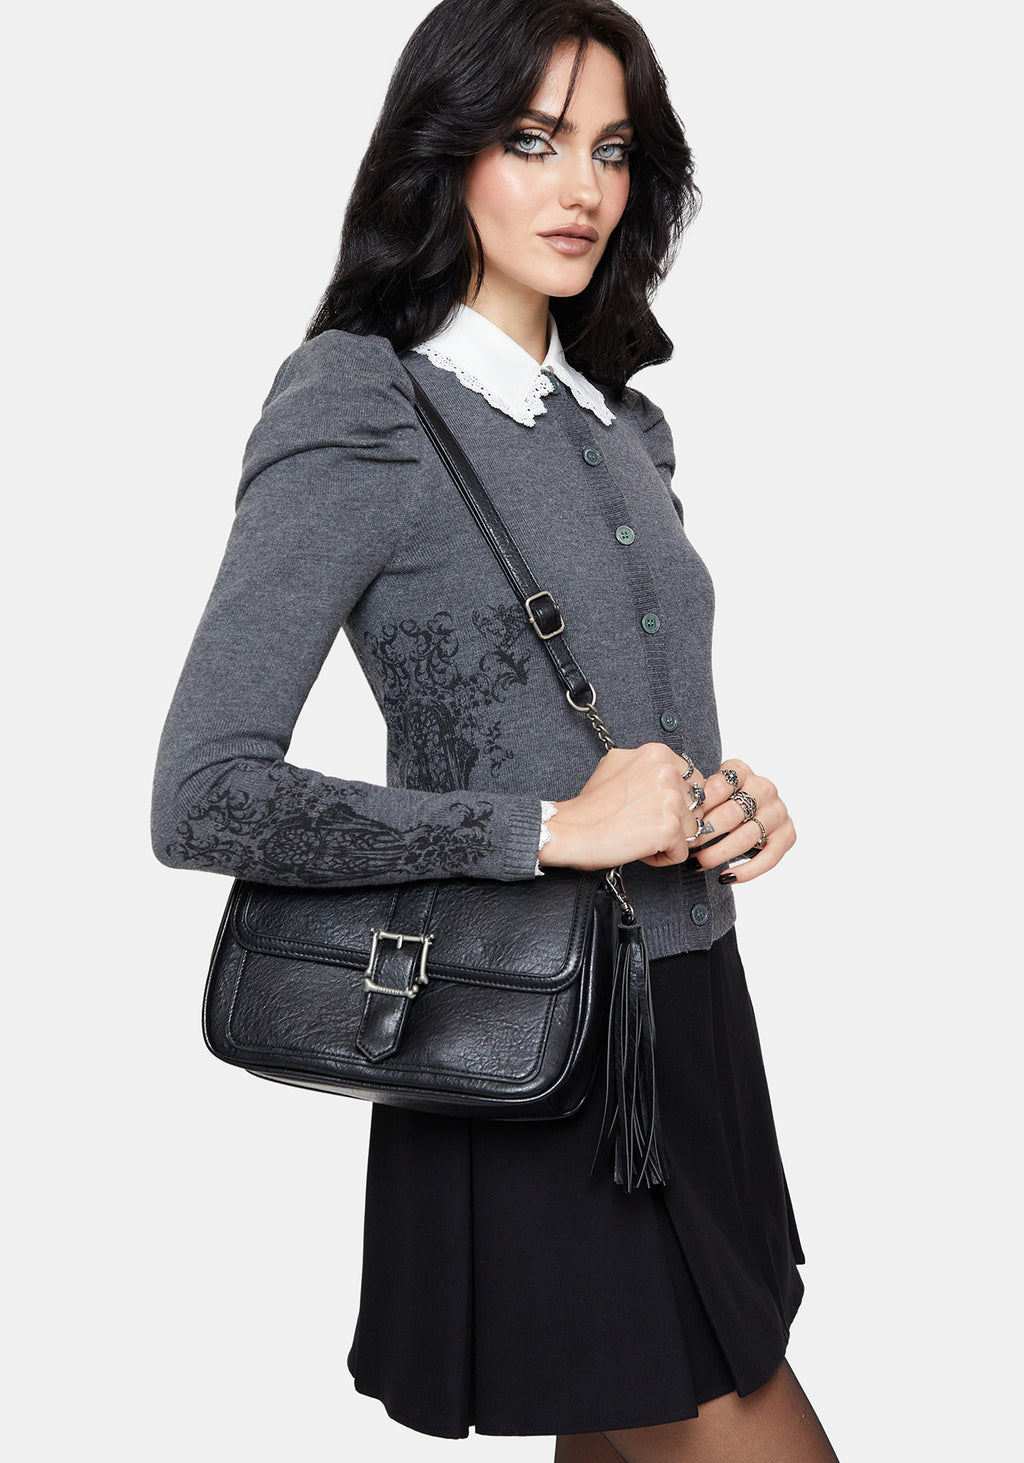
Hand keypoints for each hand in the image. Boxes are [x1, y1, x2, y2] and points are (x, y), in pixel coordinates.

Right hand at [538, 742, 709, 871]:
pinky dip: (663, 857)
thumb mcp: (617, 765)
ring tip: (640, 836)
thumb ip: (647, 766)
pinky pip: (682, 852)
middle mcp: (667, 772)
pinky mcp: (669, 827)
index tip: (651, 808)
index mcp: (658, 753)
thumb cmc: (591, 806)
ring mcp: (670, 799)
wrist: (571, 829)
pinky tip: (640, 849)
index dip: (675, 800)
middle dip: (675, 819)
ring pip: (691, 829)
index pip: (692, 781)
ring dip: (669, 840)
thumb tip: (672, 774)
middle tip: (644, 824)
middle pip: (695, 805)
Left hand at [687, 757, 795, 882]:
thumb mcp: (711, 789)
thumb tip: (681, 814)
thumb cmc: (724, 800)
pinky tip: (725, 877)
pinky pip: (768, 858)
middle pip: (731, 814)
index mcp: (742, 771)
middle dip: (705, 833)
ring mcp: (778, 812)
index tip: (684, 823)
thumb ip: (700, 796)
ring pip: (746, 838)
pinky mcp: (787, 835)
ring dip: (718, 854)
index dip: (700, 807)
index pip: (719, 786)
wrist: (755, 807)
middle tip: (687, 845)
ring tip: (697, 863)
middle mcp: (764, 788)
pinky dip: (746, 871)